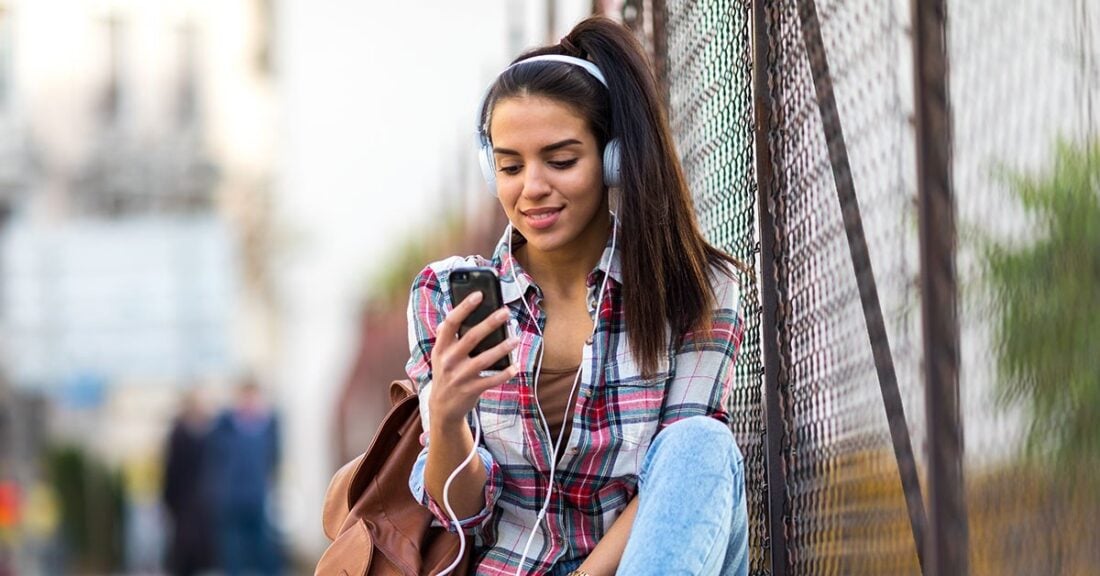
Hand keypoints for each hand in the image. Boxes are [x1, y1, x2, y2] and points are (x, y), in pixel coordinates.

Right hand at [429, 292, 519, 425]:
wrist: (442, 407)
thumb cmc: (445, 374)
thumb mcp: (440, 355)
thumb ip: (445, 337)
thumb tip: (451, 316)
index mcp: (441, 348)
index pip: (451, 322)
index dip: (464, 307)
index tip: (479, 294)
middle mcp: (449, 360)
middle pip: (471, 337)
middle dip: (490, 323)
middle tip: (505, 312)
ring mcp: (460, 376)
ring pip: (484, 359)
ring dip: (502, 348)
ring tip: (516, 339)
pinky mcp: (471, 390)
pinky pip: (491, 380)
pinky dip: (504, 374)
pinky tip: (515, 367)